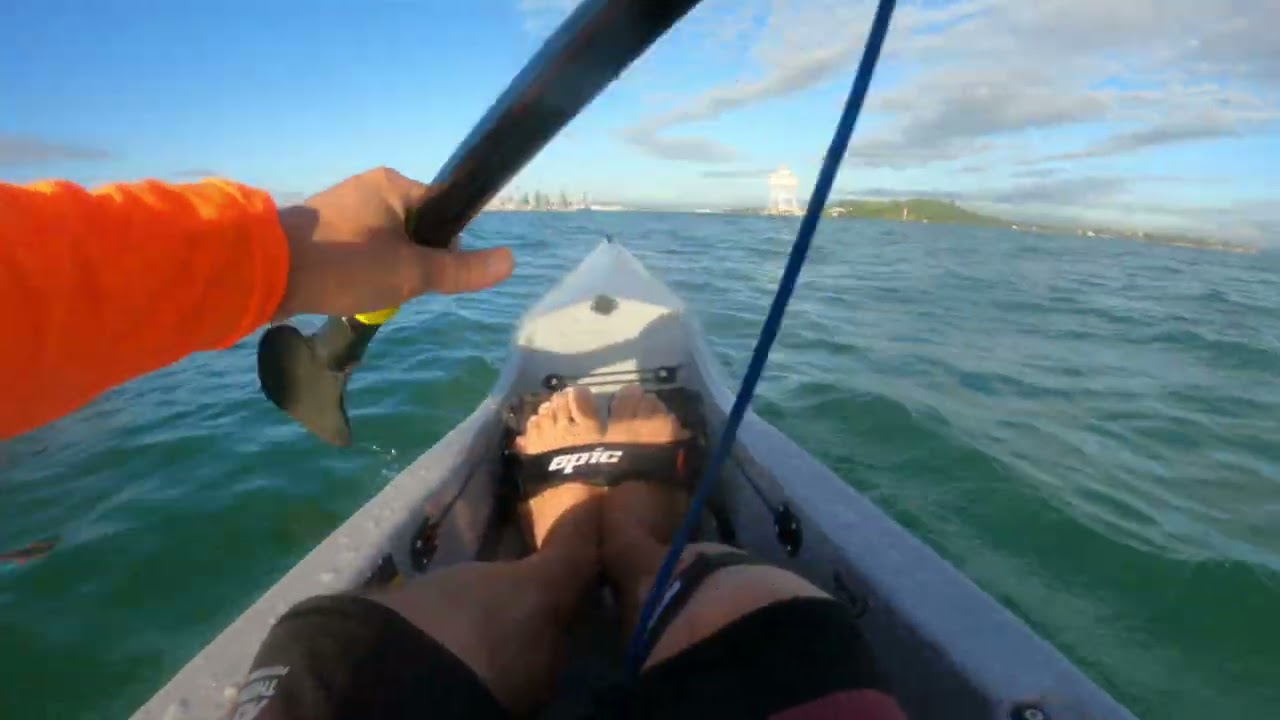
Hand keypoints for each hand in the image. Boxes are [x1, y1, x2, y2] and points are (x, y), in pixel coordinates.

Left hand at [273, 167, 513, 319]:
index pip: (446, 212)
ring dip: (389, 270)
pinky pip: (361, 249)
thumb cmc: (344, 264)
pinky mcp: (323, 228)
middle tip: (397, 288)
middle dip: (415, 263)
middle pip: (418, 230)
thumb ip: (460, 270)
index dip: (448, 248)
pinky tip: (351, 289)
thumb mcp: (410, 273)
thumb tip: (511, 261)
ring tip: (371, 291)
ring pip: (389, 243)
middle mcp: (370, 186)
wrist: (265, 271)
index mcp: (395, 184)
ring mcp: (344, 205)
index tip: (430, 274)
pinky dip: (363, 271)